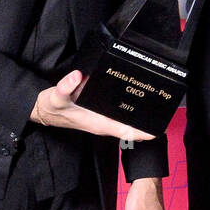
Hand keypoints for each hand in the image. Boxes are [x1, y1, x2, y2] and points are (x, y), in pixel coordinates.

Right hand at [30, 70, 154, 142]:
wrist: (43, 111)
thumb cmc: (51, 107)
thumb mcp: (56, 96)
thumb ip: (65, 87)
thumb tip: (77, 76)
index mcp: (99, 123)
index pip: (126, 132)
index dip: (144, 133)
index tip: (159, 129)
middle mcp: (104, 124)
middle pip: (131, 128)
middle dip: (148, 123)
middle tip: (166, 113)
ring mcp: (102, 120)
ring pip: (126, 123)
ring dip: (140, 118)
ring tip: (158, 106)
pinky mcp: (99, 114)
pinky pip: (119, 116)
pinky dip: (130, 111)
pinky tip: (137, 101)